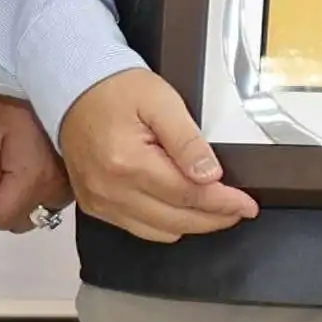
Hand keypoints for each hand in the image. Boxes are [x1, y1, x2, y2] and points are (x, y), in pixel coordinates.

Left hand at [0, 87, 68, 234]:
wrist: (47, 68)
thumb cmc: (9, 97)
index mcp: (32, 181)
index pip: (0, 219)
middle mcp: (57, 189)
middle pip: (22, 220)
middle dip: (4, 204)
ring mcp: (73, 183)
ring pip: (40, 210)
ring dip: (25, 197)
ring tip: (18, 162)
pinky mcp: (80, 174)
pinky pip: (56, 197)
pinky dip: (42, 188)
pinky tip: (37, 160)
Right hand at [56, 67, 262, 243]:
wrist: (74, 89)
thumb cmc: (116, 90)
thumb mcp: (162, 102)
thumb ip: (188, 142)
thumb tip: (210, 175)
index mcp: (128, 163)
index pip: (189, 195)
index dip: (223, 203)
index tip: (247, 205)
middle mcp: (110, 190)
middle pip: (177, 220)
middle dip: (214, 218)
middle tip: (239, 210)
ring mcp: (100, 201)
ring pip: (160, 231)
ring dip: (192, 224)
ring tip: (216, 209)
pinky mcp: (94, 205)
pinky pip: (138, 228)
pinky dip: (165, 225)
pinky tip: (182, 209)